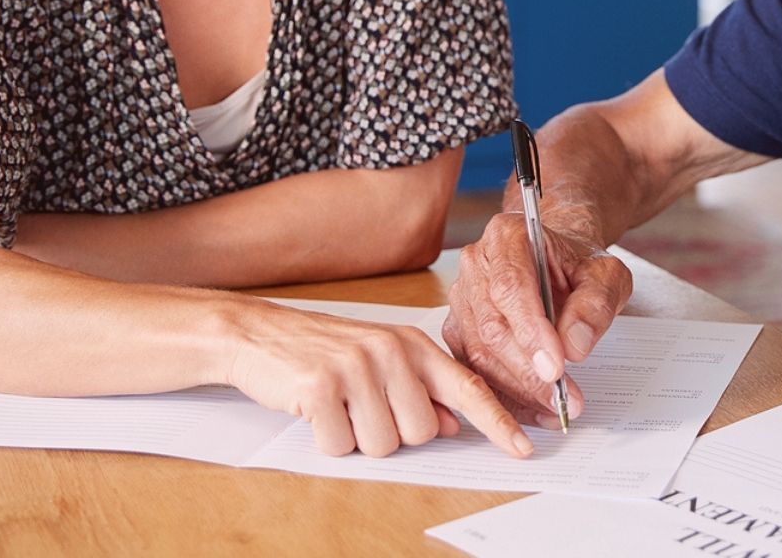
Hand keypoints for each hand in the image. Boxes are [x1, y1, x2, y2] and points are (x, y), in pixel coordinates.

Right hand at [222, 301, 532, 458]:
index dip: (497, 423)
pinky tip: (316, 410)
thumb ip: (421, 391)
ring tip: (338, 405)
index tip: (523, 449)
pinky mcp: (322, 385)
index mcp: (412, 344)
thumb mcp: (380, 361)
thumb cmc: (323, 351)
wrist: (258, 333)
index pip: (468, 387)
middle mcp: (392, 351)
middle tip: (363, 407)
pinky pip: (341, 445)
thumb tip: (454, 425)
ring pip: (384, 444)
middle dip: (393, 433)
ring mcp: (358, 366)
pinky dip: (327, 440)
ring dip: (358, 438)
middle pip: (422, 432)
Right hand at [443, 212, 632, 423]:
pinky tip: (536, 410)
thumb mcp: (606, 275)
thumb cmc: (579, 265)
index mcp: (507, 236)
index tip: (557, 367)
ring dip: (518, 390)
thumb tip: (574, 345)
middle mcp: (475, 264)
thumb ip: (595, 304)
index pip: (511, 286)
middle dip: (528, 371)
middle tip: (564, 398)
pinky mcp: (459, 329)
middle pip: (492, 326)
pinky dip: (506, 396)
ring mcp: (462, 298)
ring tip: (556, 408)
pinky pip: (474, 369)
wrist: (560, 263)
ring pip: (479, 353)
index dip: (531, 331)